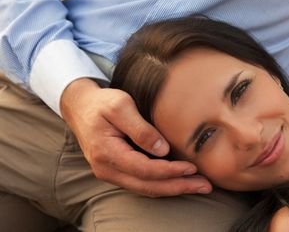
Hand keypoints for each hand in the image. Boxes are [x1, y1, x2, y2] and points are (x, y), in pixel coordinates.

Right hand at [60, 78, 211, 196]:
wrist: (80, 107)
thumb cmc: (102, 103)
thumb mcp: (121, 106)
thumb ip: (140, 129)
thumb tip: (162, 150)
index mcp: (107, 153)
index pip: (144, 169)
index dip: (170, 171)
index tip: (192, 167)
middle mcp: (107, 169)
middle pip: (147, 186)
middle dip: (178, 187)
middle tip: (204, 185)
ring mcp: (111, 173)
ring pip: (146, 189)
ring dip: (174, 189)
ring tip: (199, 186)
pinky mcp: (117, 171)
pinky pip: (142, 184)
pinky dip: (163, 185)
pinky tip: (181, 181)